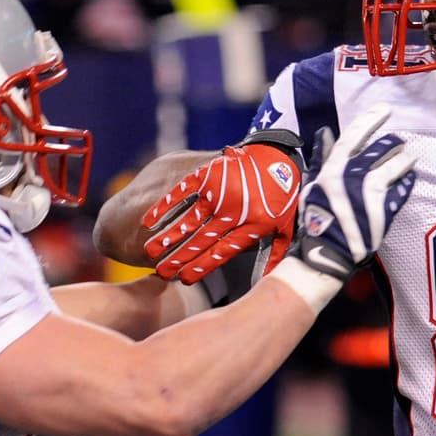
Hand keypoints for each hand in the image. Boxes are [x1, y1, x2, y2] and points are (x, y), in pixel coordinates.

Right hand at [142, 140, 300, 284]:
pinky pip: (182, 192)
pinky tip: (150, 220)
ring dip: (168, 237)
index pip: (220, 253)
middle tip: (162, 271)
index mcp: (251, 227)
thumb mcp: (285, 226)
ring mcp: (219, 193)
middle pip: (201, 240)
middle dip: (179, 257)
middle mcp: (232, 213)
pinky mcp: (208, 174)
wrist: (279, 156)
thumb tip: (269, 278)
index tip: (184, 279)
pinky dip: (165, 205)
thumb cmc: (284, 194)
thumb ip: (275, 253)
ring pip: (189, 219)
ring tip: (150, 252)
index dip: (201, 267)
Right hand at [290, 104, 415, 280]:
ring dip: (403, 161)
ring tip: (409, 158)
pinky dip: (407, 182)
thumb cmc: (316, 218)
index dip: (370, 120)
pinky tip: (410, 178)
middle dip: (392, 142)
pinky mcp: (383, 210)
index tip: (385, 109)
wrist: (327, 252)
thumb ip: (322, 158)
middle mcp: (352, 177)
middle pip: (379, 150)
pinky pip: (401, 190)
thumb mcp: (314, 184)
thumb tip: (324, 132)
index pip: (354, 136)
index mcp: (334, 169)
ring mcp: (369, 193)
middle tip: (399, 140)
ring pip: (394, 167)